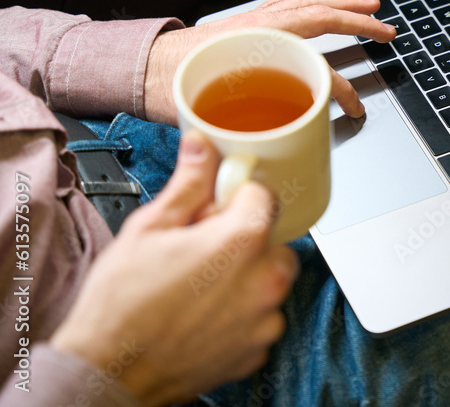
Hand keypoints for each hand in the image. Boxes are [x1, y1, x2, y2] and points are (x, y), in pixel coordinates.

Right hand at [50, 132, 298, 406]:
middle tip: (202, 250)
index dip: (236, 198)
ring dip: (245, 277)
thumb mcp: (149, 227)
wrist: (107, 373)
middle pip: (272, 240)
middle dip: (244, 240)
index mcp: (242, 240)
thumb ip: (188, 183)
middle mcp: (265, 280)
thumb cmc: (121, 305)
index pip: (263, 196)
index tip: (216, 208)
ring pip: (269, 281)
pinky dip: (241, 313)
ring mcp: (265, 319)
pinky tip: (204, 314)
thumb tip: (202, 145)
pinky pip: (261, 317)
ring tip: (198, 286)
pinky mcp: (258, 350)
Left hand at [144, 0, 395, 124]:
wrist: (138, 66)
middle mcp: (261, 29)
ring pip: (306, 4)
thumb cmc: (167, 86)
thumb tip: (263, 164)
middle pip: (321, 18)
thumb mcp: (209, 116)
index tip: (356, 109)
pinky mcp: (244, 20)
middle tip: (386, 29)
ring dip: (340, 2)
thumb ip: (242, 136)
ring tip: (366, 3)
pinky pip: (280, 0)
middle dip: (358, 23)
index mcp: (259, 51)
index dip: (342, 91)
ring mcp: (254, 21)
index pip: (316, 69)